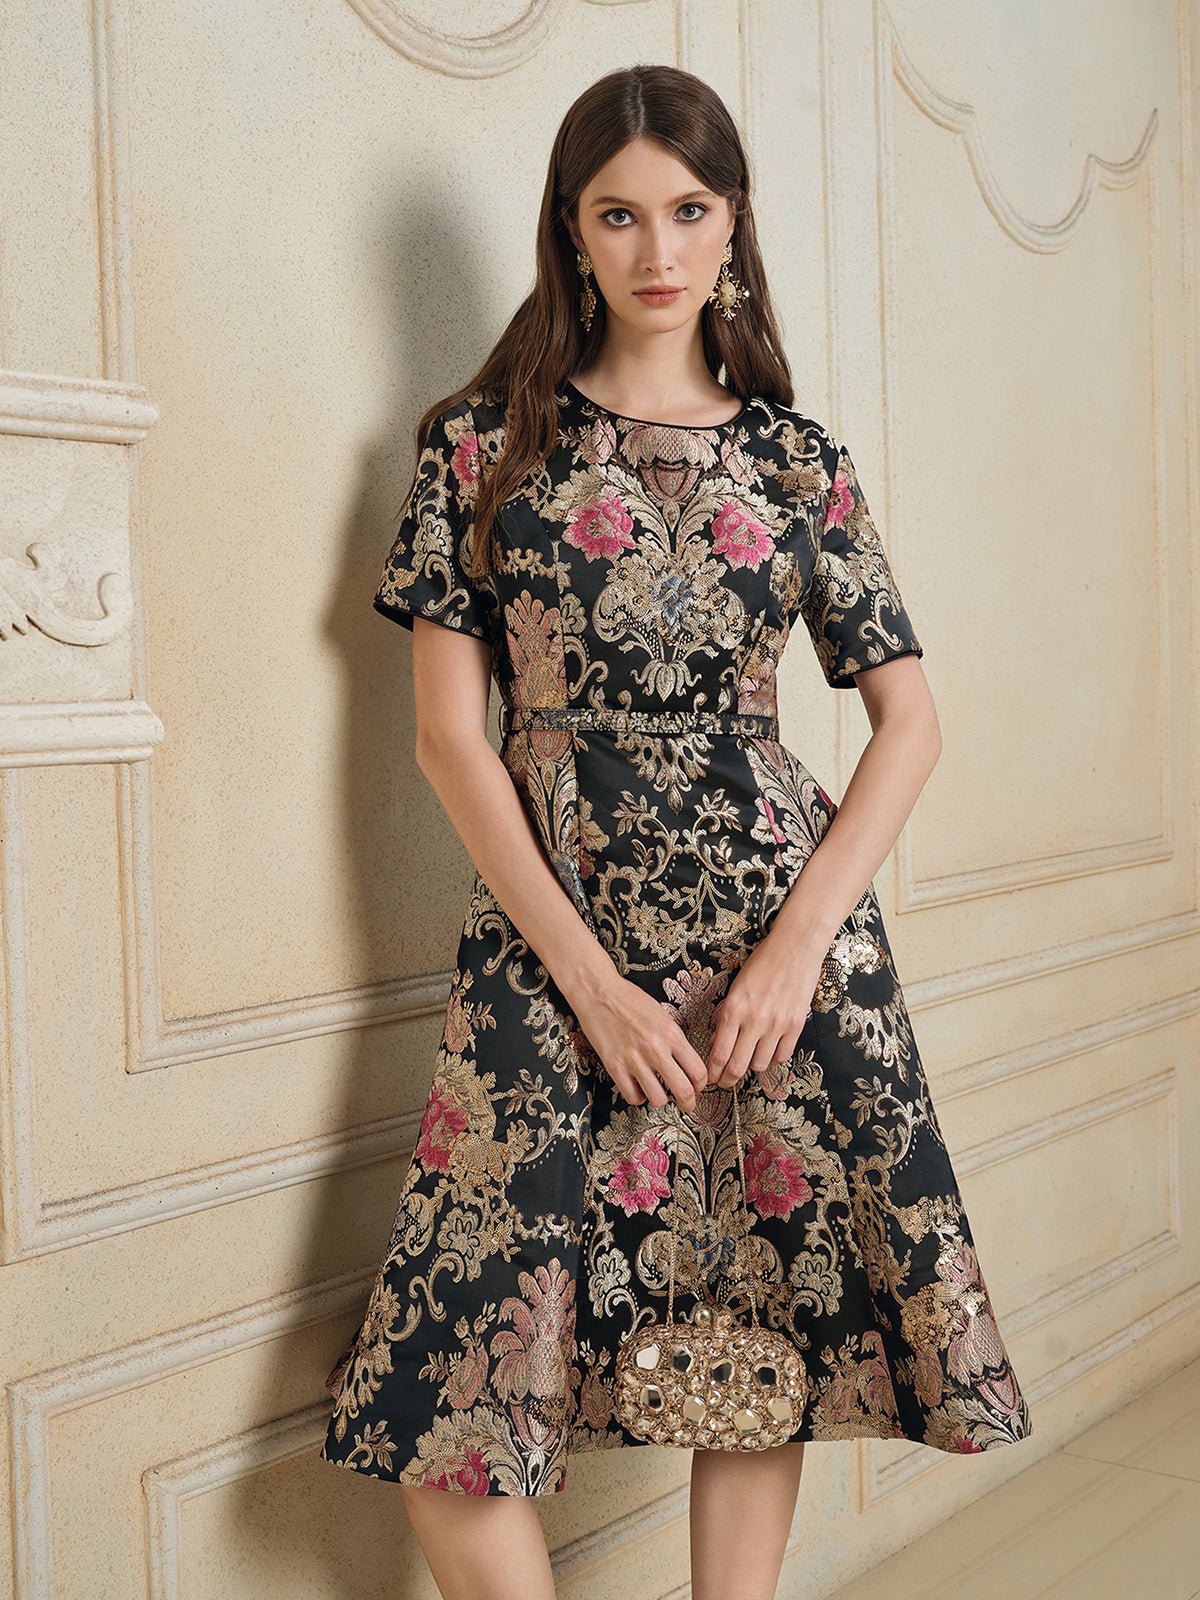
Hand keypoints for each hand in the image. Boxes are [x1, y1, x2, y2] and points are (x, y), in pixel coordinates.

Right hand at [572, 974, 709, 1112]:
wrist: (599, 992)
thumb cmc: (629, 999)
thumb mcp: (662, 1014)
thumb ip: (674, 1039)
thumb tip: (684, 1061)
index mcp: (671, 1034)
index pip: (698, 1072)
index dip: (701, 1084)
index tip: (697, 1086)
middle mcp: (655, 1049)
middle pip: (683, 1091)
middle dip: (688, 1103)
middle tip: (687, 1104)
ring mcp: (634, 1060)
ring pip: (658, 1099)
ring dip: (661, 1099)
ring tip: (658, 1092)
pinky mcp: (615, 1066)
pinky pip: (632, 1096)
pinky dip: (638, 1097)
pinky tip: (638, 1087)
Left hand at [706, 933, 822, 1088]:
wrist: (794, 948)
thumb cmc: (762, 963)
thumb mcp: (735, 988)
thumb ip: (727, 1016)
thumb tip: (718, 1043)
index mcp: (733, 1009)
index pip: (718, 1054)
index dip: (712, 1072)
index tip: (709, 1078)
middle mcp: (754, 1020)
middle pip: (736, 1067)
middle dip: (726, 1080)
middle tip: (723, 1082)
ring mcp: (777, 1025)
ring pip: (759, 1065)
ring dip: (751, 1066)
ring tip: (748, 1059)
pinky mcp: (796, 1025)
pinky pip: (781, 1056)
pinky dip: (772, 1058)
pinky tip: (767, 1050)